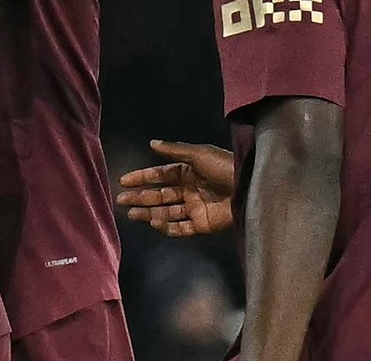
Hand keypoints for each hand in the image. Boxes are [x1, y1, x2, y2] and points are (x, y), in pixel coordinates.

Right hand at [116, 140, 236, 236]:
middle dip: (140, 197)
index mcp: (188, 172)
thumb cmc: (224, 167)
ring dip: (148, 212)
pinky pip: (180, 228)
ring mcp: (195, 208)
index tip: (124, 181)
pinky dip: (166, 226)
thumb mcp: (198, 154)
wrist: (249, 187)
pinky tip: (154, 222)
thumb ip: (174, 151)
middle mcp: (189, 190)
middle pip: (160, 195)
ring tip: (131, 214)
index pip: (160, 175)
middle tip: (121, 200)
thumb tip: (151, 143)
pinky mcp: (202, 224)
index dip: (142, 177)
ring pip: (166, 212)